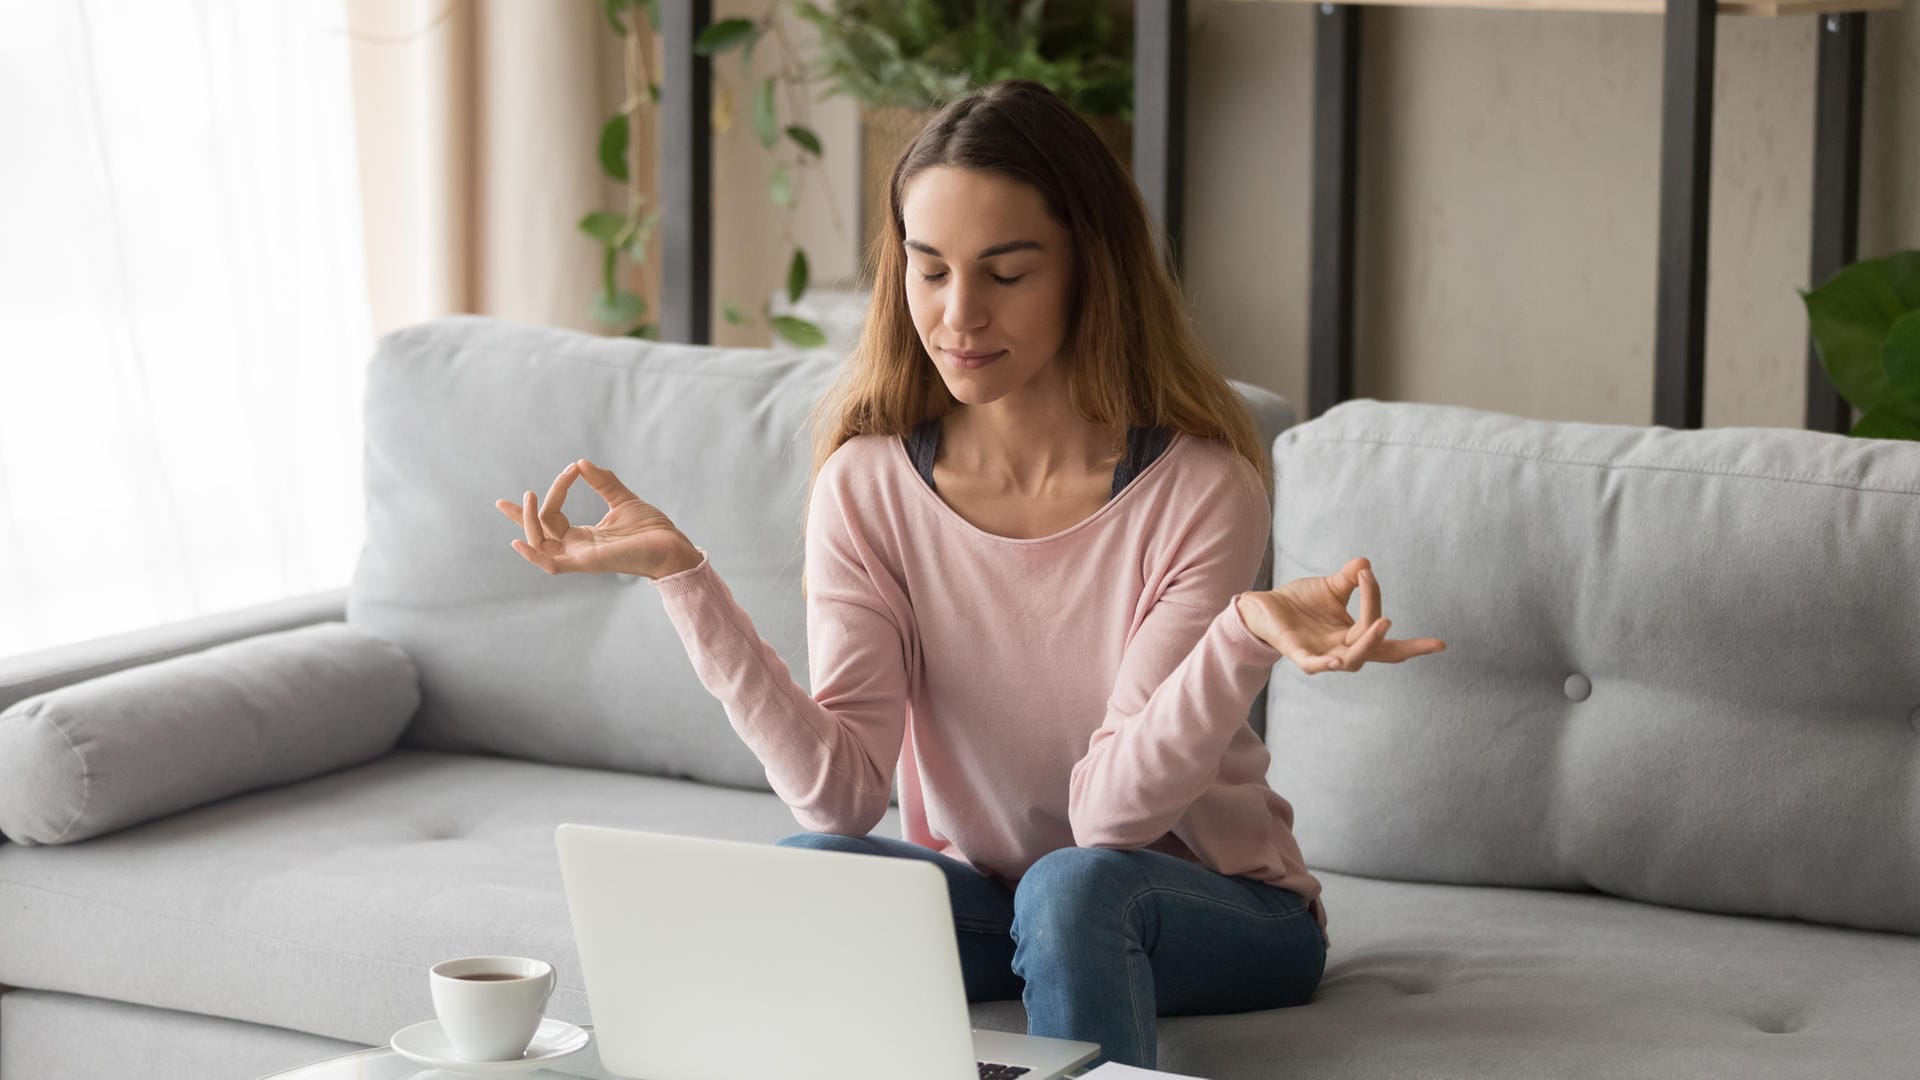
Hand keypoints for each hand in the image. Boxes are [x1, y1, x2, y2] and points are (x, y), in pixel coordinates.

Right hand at [494, 458, 696, 577]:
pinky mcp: (588, 562)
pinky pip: (552, 565)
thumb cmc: (652, 530)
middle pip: (539, 531)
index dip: (551, 494)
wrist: (672, 545)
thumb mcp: (623, 500)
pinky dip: (534, 555)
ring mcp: (580, 556)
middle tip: (522, 494)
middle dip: (523, 514)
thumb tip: (581, 463)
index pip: (551, 518)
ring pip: (540, 543)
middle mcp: (577, 548)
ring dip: (529, 521)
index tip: (570, 469)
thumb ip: (603, 482)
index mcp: (583, 536)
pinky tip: (518, 542)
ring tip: (529, 497)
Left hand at [1236, 556, 1446, 674]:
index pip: (1388, 644)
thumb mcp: (1331, 587)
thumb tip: (1366, 563)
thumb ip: (1350, 579)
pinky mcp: (1298, 654)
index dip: (1415, 647)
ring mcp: (1321, 655)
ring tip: (1383, 623)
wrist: (1265, 607)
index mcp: (1353, 637)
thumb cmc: (1301, 602)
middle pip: (1375, 652)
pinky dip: (1325, 664)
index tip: (1439, 643)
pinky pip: (1313, 665)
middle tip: (1423, 639)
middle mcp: (1341, 650)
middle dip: (1398, 646)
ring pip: (1351, 659)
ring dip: (1367, 643)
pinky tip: (1337, 661)